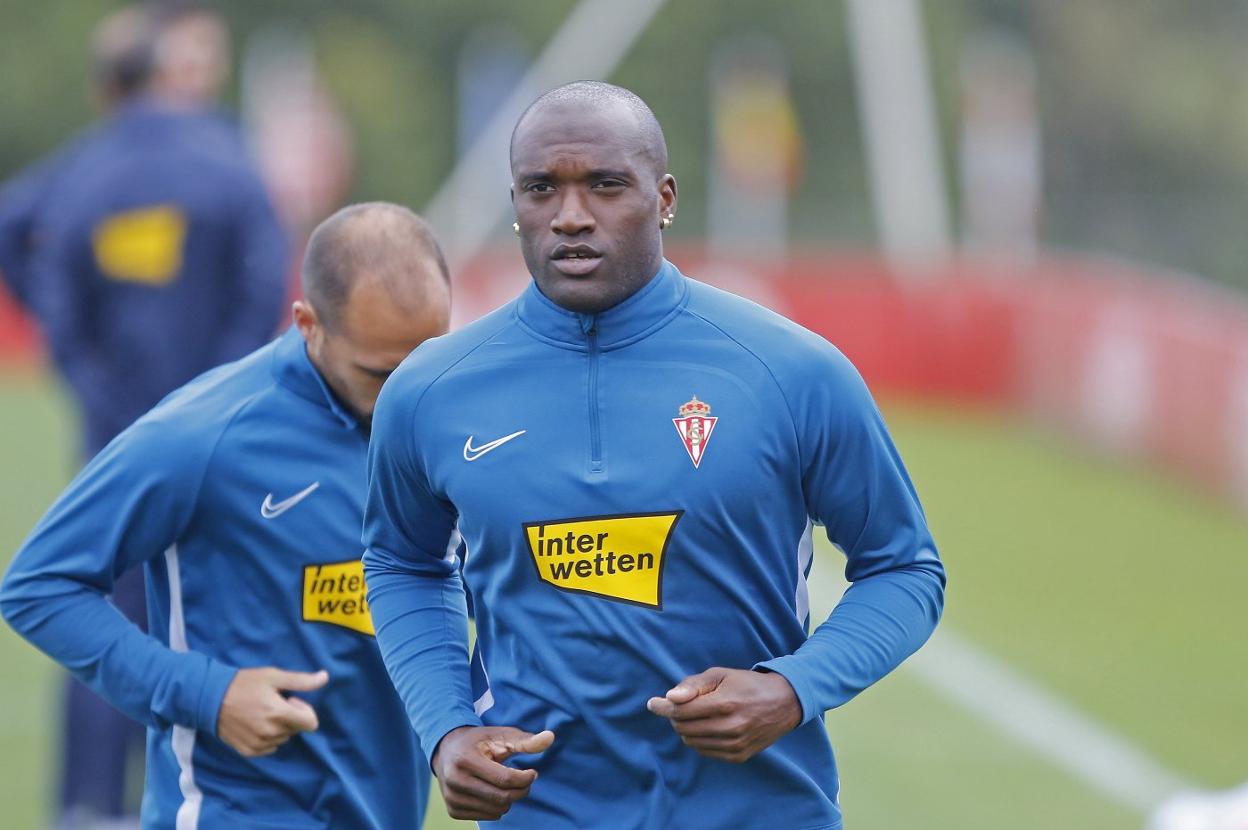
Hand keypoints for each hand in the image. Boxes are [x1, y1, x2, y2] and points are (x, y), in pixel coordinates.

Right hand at [216, 667, 328, 756]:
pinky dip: (268, 737)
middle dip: (291, 717)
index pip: (311, 723)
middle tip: (272, 703)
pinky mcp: (249, 752)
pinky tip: (254, 724)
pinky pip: (270, 747)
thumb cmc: (244, 684)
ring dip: (279, 727)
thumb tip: (325, 677)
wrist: (210, 699)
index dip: (304, 710)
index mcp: (279, 714)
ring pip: (284, 739)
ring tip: (261, 712)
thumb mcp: (273, 676)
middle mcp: (271, 733)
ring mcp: (259, 745)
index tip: (289, 700)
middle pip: (297, 730)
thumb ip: (301, 681)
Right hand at [431, 725, 554, 820]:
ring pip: (496, 810)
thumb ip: (525, 740)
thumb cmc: (478, 741)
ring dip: (509, 799)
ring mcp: (452, 798)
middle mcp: (455, 781)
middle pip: (501, 798)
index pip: (504, 779)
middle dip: (520, 791)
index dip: (525, 779)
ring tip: (506, 784)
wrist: (445, 751)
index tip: (532, 773)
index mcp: (465, 760)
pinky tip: (492, 791)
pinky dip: (496, 807)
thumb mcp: (500, 735)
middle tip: (525, 781)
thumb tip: (551, 737)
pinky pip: (486, 816)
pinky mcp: (453, 811)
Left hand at [646, 667, 800, 762]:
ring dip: (686, 728)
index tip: (652, 703)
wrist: (784, 703)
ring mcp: (735, 745)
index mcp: (725, 703)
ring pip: (692, 742)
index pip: (681, 711)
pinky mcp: (739, 756)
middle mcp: (730, 727)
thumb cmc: (747, 684)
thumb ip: (693, 685)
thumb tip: (670, 698)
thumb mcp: (721, 674)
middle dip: (675, 716)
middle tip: (678, 705)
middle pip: (684, 727)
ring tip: (695, 715)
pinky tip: (708, 727)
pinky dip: (699, 739)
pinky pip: (705, 751)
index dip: (663, 707)